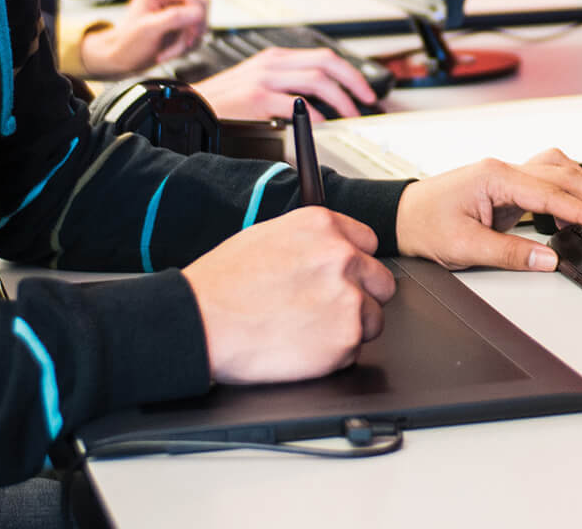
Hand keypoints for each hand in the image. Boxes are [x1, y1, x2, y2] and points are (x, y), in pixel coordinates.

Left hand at [77, 0, 207, 75]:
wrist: (122, 58)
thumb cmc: (126, 44)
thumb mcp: (147, 30)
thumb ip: (173, 18)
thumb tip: (196, 13)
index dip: (196, 12)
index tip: (192, 31)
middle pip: (200, 5)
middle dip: (192, 29)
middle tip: (182, 43)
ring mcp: (175, 6)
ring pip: (201, 20)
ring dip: (189, 39)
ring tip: (170, 50)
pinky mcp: (181, 19)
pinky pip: (197, 30)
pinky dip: (188, 43)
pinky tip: (172, 49)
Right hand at [182, 206, 396, 383]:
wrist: (201, 322)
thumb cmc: (222, 283)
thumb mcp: (267, 236)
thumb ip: (309, 241)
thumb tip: (328, 250)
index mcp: (322, 226)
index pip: (368, 243)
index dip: (354, 265)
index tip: (342, 278)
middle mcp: (341, 256)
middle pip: (380, 282)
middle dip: (359, 297)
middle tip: (325, 310)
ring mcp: (347, 298)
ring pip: (372, 318)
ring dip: (348, 328)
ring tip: (307, 330)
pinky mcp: (344, 339)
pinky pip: (354, 350)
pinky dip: (333, 355)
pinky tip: (301, 347)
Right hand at [192, 47, 376, 120]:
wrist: (193, 106)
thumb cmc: (225, 100)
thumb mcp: (258, 81)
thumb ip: (286, 83)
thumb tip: (321, 99)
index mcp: (275, 57)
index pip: (324, 56)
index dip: (349, 72)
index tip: (363, 90)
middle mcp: (272, 63)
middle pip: (327, 63)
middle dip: (353, 82)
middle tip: (366, 101)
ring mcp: (264, 79)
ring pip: (317, 80)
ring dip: (340, 100)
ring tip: (349, 115)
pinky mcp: (256, 98)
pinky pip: (295, 104)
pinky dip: (313, 115)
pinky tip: (321, 124)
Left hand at [395, 148, 581, 271]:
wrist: (400, 216)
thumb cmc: (424, 226)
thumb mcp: (465, 247)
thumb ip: (510, 253)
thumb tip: (549, 260)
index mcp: (495, 177)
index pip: (551, 193)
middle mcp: (504, 169)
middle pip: (564, 176)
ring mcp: (507, 175)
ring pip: (559, 172)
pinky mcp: (508, 186)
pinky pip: (548, 181)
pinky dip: (570, 193)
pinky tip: (579, 214)